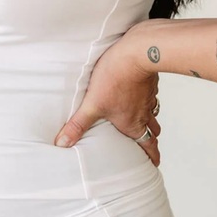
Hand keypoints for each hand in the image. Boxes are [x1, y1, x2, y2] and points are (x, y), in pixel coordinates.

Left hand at [53, 34, 161, 165]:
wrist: (137, 52)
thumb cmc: (116, 78)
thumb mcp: (92, 104)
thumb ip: (78, 124)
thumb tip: (63, 143)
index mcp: (133, 123)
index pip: (147, 145)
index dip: (152, 156)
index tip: (154, 163)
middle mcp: (145, 112)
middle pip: (152, 130)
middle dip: (150, 139)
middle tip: (148, 144)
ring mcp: (149, 96)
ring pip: (153, 112)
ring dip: (149, 118)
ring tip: (142, 119)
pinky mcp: (148, 80)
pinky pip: (150, 93)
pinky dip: (145, 98)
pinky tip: (137, 92)